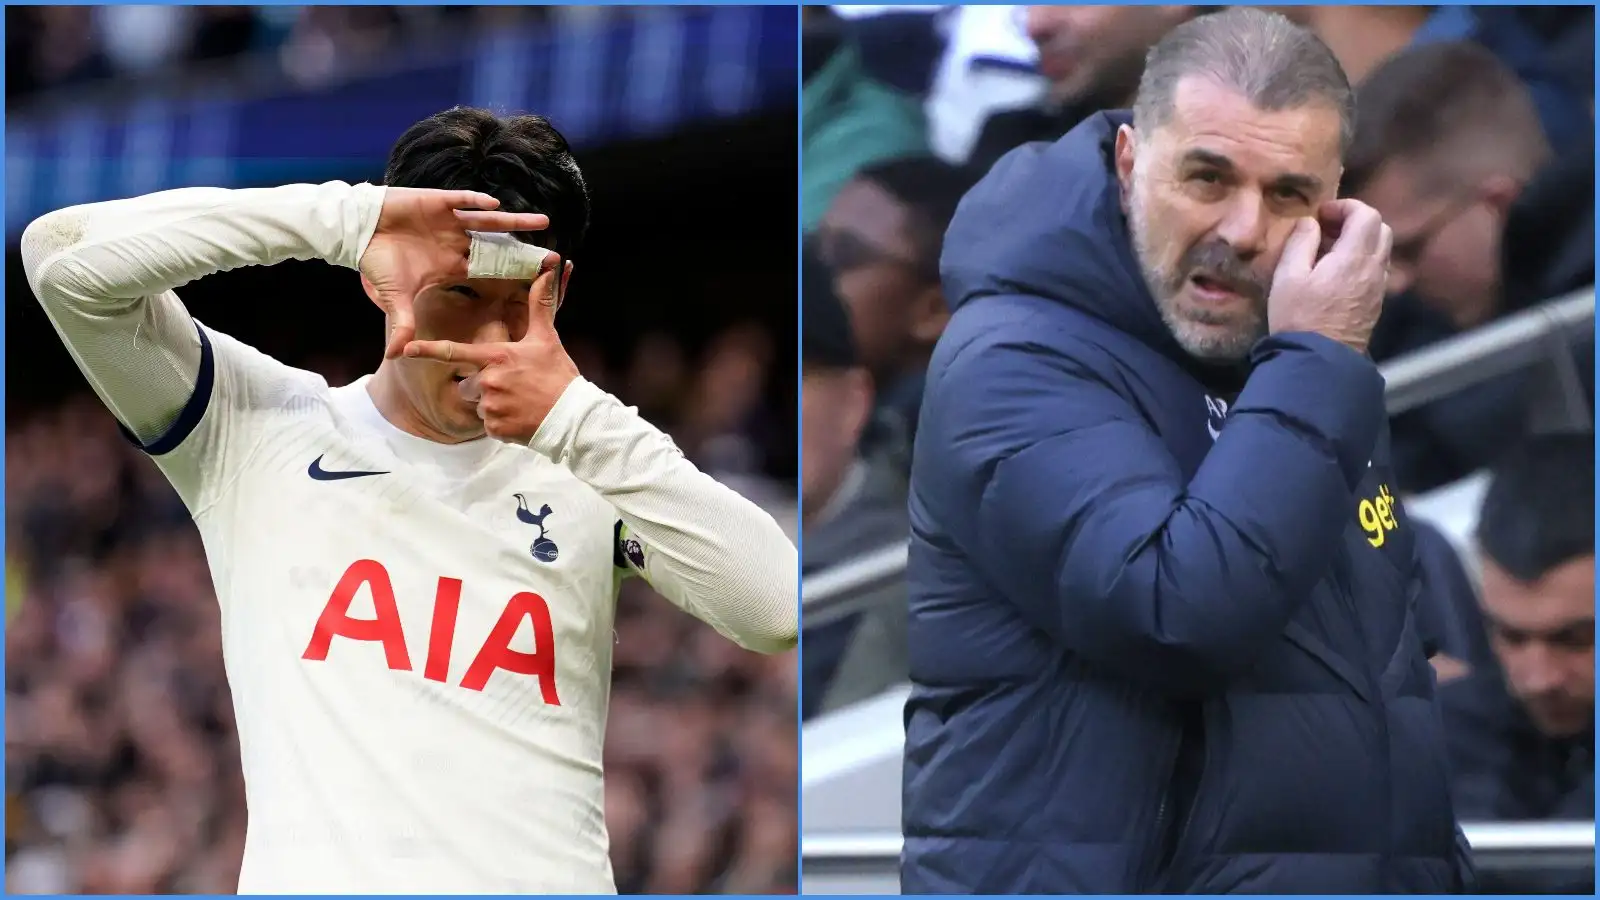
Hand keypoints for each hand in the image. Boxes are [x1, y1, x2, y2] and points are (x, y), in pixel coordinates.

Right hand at [360, 187, 549, 359]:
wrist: (358, 231)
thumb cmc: (379, 261)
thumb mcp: (394, 296)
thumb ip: (402, 323)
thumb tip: (396, 355)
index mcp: (454, 266)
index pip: (489, 273)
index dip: (512, 278)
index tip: (536, 284)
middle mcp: (458, 243)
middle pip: (499, 247)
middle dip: (524, 252)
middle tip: (553, 256)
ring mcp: (450, 222)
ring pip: (489, 222)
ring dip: (514, 222)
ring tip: (544, 221)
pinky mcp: (438, 203)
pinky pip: (462, 202)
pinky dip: (476, 203)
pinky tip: (495, 206)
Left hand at [401, 254, 577, 443]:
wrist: (573, 417)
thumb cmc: (559, 376)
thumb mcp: (547, 339)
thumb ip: (540, 306)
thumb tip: (547, 272)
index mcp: (496, 357)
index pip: (454, 352)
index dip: (427, 350)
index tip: (405, 350)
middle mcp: (487, 381)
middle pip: (467, 384)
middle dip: (482, 387)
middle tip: (512, 387)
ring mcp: (490, 406)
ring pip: (478, 405)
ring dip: (493, 405)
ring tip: (520, 403)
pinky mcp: (495, 428)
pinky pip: (488, 425)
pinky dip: (502, 423)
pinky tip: (520, 418)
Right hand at [1267, 199, 1392, 353]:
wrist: (1320, 362)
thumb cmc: (1299, 318)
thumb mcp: (1287, 277)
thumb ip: (1300, 243)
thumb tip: (1310, 223)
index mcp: (1354, 257)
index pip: (1366, 215)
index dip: (1345, 207)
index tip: (1321, 215)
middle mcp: (1374, 269)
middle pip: (1380, 228)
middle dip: (1355, 221)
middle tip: (1327, 229)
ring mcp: (1379, 287)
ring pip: (1380, 249)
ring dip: (1359, 241)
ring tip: (1329, 251)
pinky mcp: (1376, 303)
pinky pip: (1376, 269)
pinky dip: (1361, 260)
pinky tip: (1336, 274)